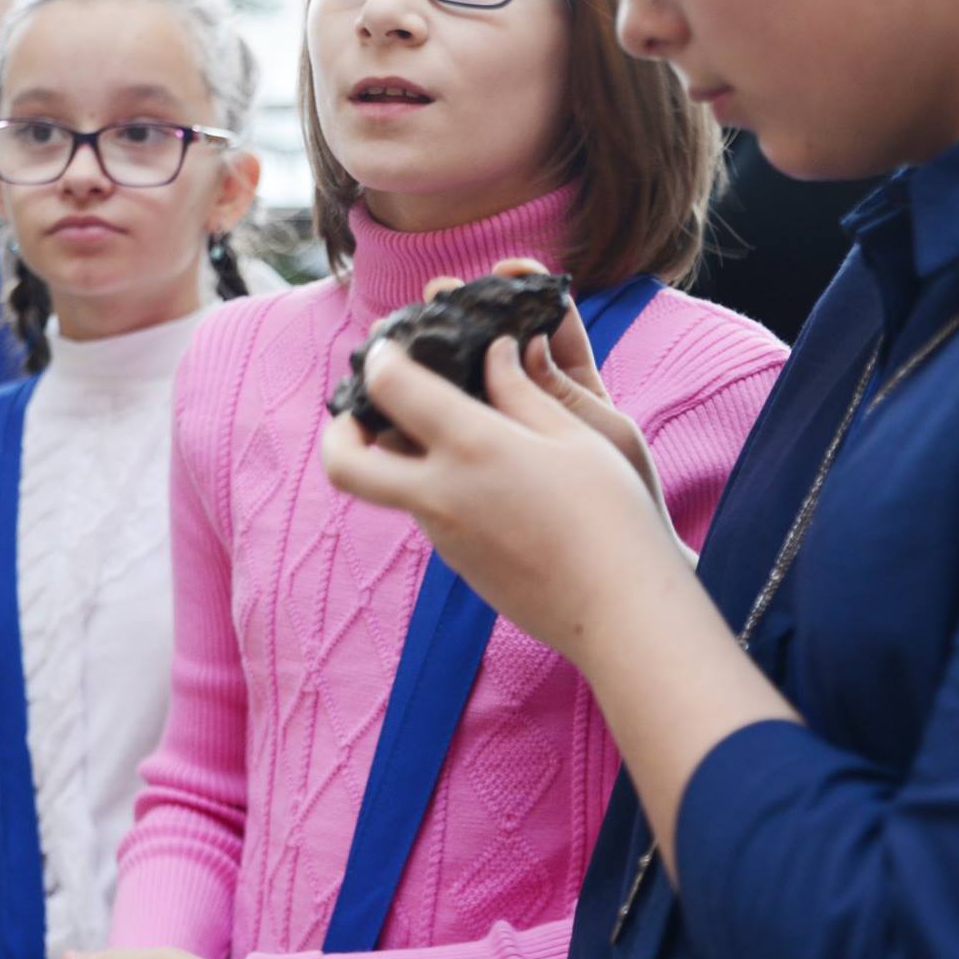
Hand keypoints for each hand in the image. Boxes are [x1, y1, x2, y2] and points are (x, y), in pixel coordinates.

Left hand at [322, 288, 690, 660]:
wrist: (619, 611)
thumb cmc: (610, 516)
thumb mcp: (574, 437)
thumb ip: (522, 391)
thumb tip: (495, 354)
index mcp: (471, 446)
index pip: (391, 387)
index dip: (381, 358)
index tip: (388, 346)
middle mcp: (440, 493)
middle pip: (345, 462)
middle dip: (339, 430)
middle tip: (361, 410)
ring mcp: (443, 536)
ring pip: (389, 489)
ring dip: (396, 458)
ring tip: (443, 432)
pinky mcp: (458, 565)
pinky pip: (428, 516)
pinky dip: (436, 488)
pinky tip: (487, 480)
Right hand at [420, 259, 667, 514]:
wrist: (613, 565)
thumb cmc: (622, 496)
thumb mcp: (603, 434)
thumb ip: (563, 391)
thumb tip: (523, 344)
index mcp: (572, 382)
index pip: (549, 321)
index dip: (528, 287)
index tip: (508, 265)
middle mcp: (532, 401)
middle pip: (494, 343)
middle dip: (468, 311)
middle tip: (439, 292)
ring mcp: (501, 430)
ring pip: (465, 380)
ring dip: (438, 352)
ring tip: (410, 327)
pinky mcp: (475, 461)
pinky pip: (445, 426)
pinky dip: (423, 405)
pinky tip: (398, 393)